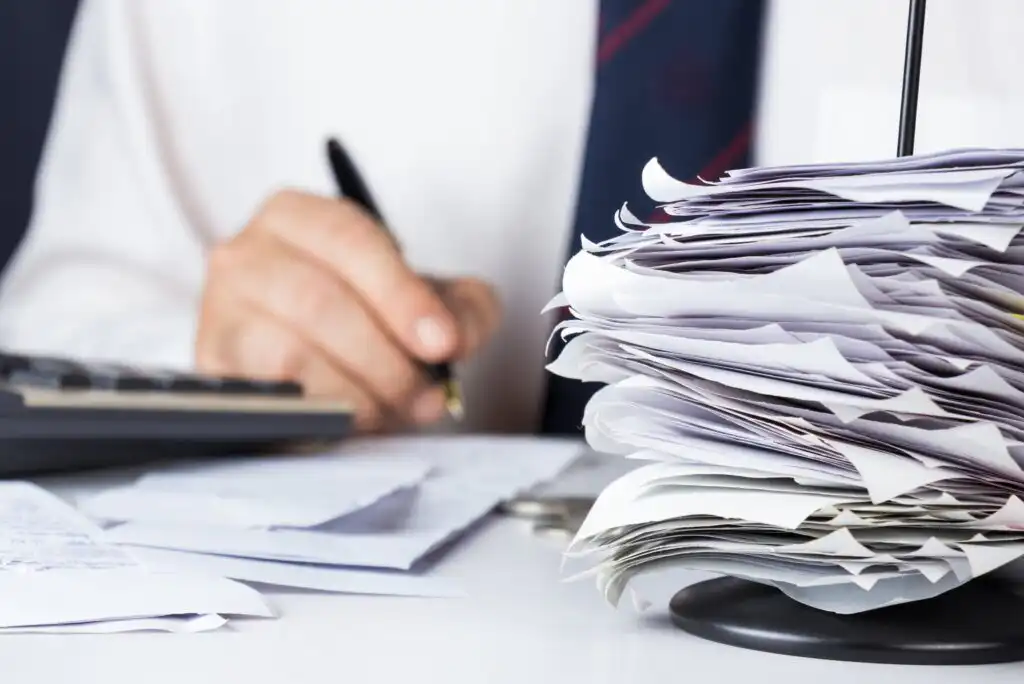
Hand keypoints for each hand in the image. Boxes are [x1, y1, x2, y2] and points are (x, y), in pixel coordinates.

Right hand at [195, 189, 500, 431]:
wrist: (311, 365)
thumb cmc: (368, 320)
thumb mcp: (426, 302)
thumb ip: (462, 310)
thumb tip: (456, 338)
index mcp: (299, 217)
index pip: (351, 242)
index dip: (403, 296)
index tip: (442, 344)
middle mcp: (245, 253)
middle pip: (320, 301)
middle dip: (386, 359)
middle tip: (425, 396)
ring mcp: (220, 310)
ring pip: (291, 352)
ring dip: (357, 392)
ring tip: (392, 410)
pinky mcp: (212, 368)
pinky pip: (268, 396)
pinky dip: (320, 413)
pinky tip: (351, 420)